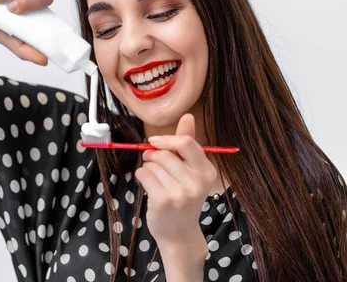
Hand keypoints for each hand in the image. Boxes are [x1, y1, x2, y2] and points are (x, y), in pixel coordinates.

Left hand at [135, 114, 216, 248]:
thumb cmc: (183, 197)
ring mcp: (180, 193)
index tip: (154, 141)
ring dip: (148, 167)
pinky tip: (147, 184)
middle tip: (151, 161)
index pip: (186, 143)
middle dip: (153, 155)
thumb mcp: (190, 171)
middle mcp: (197, 182)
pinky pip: (144, 174)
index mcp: (207, 172)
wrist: (179, 233)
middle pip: (165, 153)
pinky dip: (141, 176)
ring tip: (154, 179)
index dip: (167, 139)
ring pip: (153, 164)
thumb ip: (187, 143)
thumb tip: (188, 116)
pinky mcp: (163, 200)